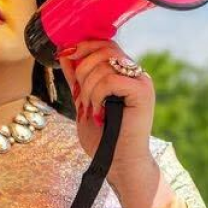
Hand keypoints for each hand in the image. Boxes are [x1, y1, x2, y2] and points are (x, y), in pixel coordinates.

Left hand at [59, 41, 157, 204]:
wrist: (117, 163)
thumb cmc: (103, 137)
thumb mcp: (84, 101)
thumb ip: (77, 79)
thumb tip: (64, 53)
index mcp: (124, 73)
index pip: (104, 44)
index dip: (83, 46)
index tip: (65, 56)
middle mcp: (136, 73)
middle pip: (104, 49)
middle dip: (82, 69)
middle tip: (80, 96)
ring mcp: (142, 82)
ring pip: (105, 65)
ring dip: (88, 88)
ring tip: (91, 110)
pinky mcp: (143, 93)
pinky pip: (111, 80)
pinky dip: (97, 96)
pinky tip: (99, 113)